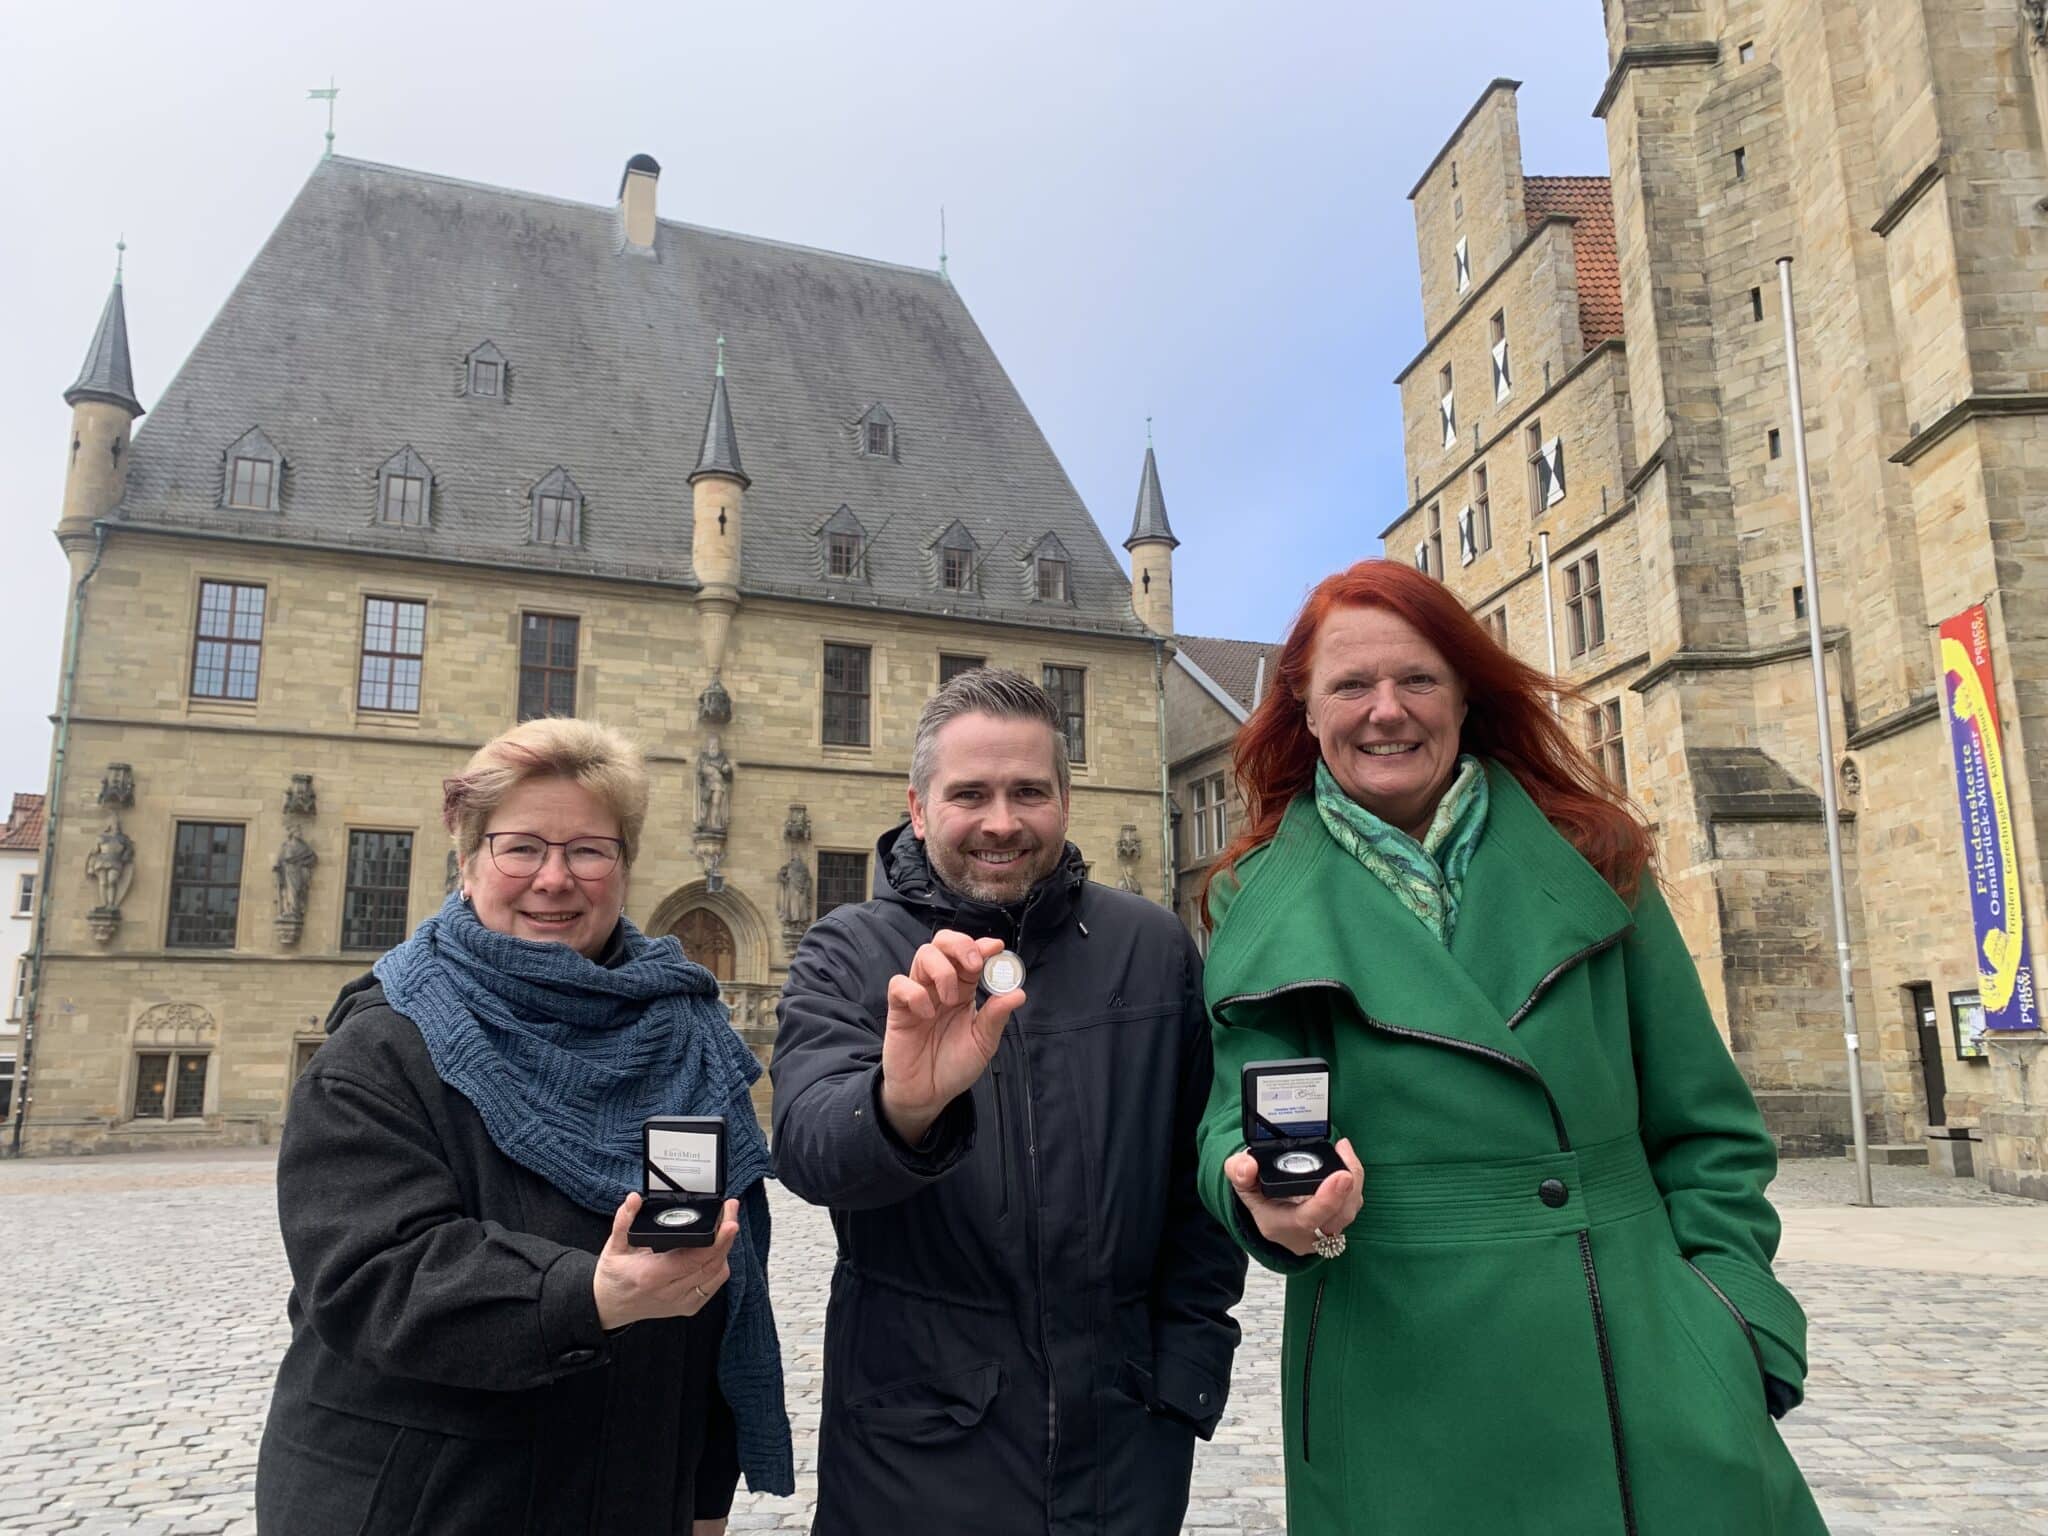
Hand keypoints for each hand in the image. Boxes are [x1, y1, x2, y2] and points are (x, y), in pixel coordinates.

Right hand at [592, 1194, 739, 1331]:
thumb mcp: (614, 1246)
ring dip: (725, 1250)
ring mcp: (681, 1302)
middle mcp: (670, 1292)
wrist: (608, 1307)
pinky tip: (717, 1250)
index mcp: (652, 1276)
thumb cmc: (613, 1277)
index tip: (729, 1221)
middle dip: (727, 1236)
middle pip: (712, 1264)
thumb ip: (624, 1221)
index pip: (693, 1259)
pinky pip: (713, 1285)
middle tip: (731, 1212)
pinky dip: (719, 1265)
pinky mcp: (688, 1306)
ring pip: (717, 1274)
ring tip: (725, 1226)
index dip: (717, 1240)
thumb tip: (634, 1200)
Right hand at [879, 930, 1026, 1144]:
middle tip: (973, 965)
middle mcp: (941, 987)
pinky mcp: (898, 1009)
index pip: (969, 955)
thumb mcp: (982, 1044)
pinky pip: (899, 984)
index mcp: (964, 991)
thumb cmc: (954, 1066)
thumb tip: (1018, 993)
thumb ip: (996, 1017)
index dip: (981, 946)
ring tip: (950, 1000)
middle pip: (943, 944)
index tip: (996, 948)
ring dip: (942, 971)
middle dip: (960, 945)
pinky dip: (915, 993)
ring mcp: (918, 995)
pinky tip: (926, 1014)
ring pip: (923, 956)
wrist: (927, 1095)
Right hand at [1223, 1138, 1364, 1257]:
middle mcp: (1305, 1235)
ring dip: (1353, 1180)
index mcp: (1279, 1226)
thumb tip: (1248, 1166)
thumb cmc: (1257, 1196)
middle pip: (1337, 1217)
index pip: (1307, 1220)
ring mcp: (1323, 1232)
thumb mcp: (1240, 1182)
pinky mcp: (1336, 1222)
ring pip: (1349, 1211)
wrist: (1267, 1210)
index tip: (1341, 1176)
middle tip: (1344, 1151)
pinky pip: (1351, 1206)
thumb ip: (1238, 1171)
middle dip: (1347, 1185)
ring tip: (1343, 1149)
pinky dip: (1353, 1183)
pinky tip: (1346, 1160)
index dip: (1327, 1199)